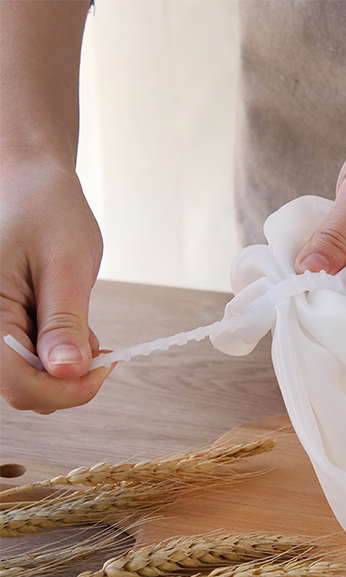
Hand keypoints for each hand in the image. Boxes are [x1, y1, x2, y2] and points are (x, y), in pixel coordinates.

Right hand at [0, 154, 112, 412]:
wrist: (35, 185)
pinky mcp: (9, 326)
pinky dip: (64, 350)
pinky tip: (73, 318)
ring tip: (82, 318)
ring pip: (32, 377)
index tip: (105, 365)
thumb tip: (69, 374)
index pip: (16, 383)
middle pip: (23, 387)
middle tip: (102, 346)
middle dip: (69, 378)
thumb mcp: (65, 266)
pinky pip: (36, 359)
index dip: (65, 390)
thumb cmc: (49, 213)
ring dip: (68, 364)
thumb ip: (64, 322)